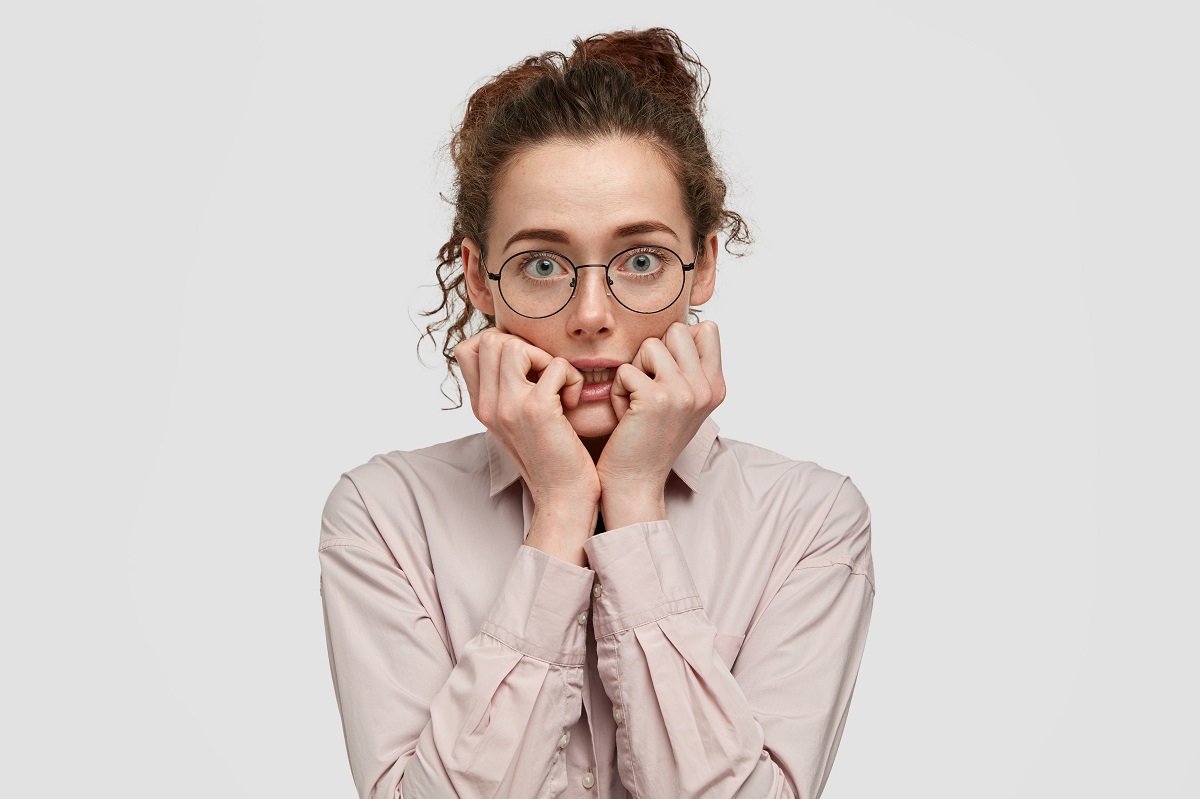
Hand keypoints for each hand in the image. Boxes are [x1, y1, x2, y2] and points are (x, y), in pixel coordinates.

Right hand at [454, 328, 599, 563]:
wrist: (563, 499)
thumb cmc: (550, 458)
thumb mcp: (516, 423)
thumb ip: (507, 391)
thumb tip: (515, 352)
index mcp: (481, 406)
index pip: (468, 349)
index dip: (501, 345)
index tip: (527, 368)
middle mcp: (488, 405)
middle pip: (489, 340)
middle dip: (524, 346)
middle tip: (544, 376)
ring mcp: (509, 407)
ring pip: (513, 345)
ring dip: (545, 358)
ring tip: (557, 386)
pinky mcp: (536, 411)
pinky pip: (556, 365)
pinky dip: (572, 377)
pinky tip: (572, 402)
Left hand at [596, 321, 725, 528]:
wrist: (635, 482)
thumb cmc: (650, 440)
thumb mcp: (683, 402)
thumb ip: (690, 367)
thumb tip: (690, 324)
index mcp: (717, 386)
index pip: (707, 329)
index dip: (677, 344)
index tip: (666, 376)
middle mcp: (707, 388)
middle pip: (677, 330)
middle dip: (653, 354)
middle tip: (648, 389)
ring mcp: (685, 393)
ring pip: (650, 345)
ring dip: (634, 371)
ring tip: (636, 402)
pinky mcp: (657, 398)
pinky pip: (626, 369)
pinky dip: (617, 391)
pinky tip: (625, 415)